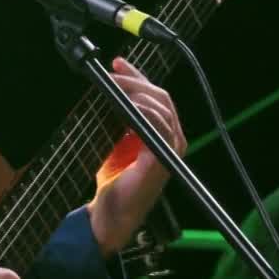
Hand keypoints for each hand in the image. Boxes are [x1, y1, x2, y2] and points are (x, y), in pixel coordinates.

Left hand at [87, 58, 186, 254]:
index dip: (137, 77)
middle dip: (136, 81)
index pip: (155, 96)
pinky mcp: (162, 160)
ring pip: (162, 107)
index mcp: (162, 133)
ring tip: (115, 87)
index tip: (117, 64)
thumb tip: (107, 92)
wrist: (111, 213)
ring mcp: (170, 149)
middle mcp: (171, 139)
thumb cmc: (114, 181)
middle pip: (161, 97)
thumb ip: (116, 118)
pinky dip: (144, 112)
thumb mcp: (113, 141)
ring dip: (137, 92)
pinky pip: (160, 127)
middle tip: (113, 74)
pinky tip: (127, 106)